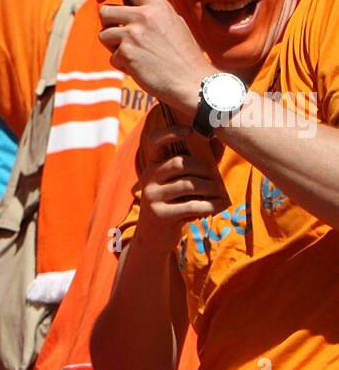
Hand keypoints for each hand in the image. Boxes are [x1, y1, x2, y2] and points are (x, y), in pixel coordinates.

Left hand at [97, 0, 210, 111]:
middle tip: (119, 35)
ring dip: (113, 46)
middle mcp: (143, 15)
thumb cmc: (182, 54)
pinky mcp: (126, 53)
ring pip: (103, 34)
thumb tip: (128, 4)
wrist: (190, 80)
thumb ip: (151, 11)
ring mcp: (133, 34)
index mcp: (156, 4)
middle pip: (105, 11)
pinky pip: (112, 57)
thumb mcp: (172, 21)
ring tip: (133, 53)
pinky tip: (140, 67)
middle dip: (108, 25)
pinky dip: (122, 64)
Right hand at [132, 122, 228, 251]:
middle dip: (205, 169)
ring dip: (211, 188)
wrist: (154, 239)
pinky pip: (191, 205)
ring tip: (221, 194)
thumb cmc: (175, 205)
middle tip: (218, 178)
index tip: (190, 130)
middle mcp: (148, 179)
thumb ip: (200, 162)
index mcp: (153, 166)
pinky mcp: (160, 215)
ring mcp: (152, 197)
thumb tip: (220, 140)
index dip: (170, 132)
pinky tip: (220, 206)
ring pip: (188, 184)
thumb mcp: (183, 183)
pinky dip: (210, 205)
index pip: (154, 142)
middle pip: (181, 163)